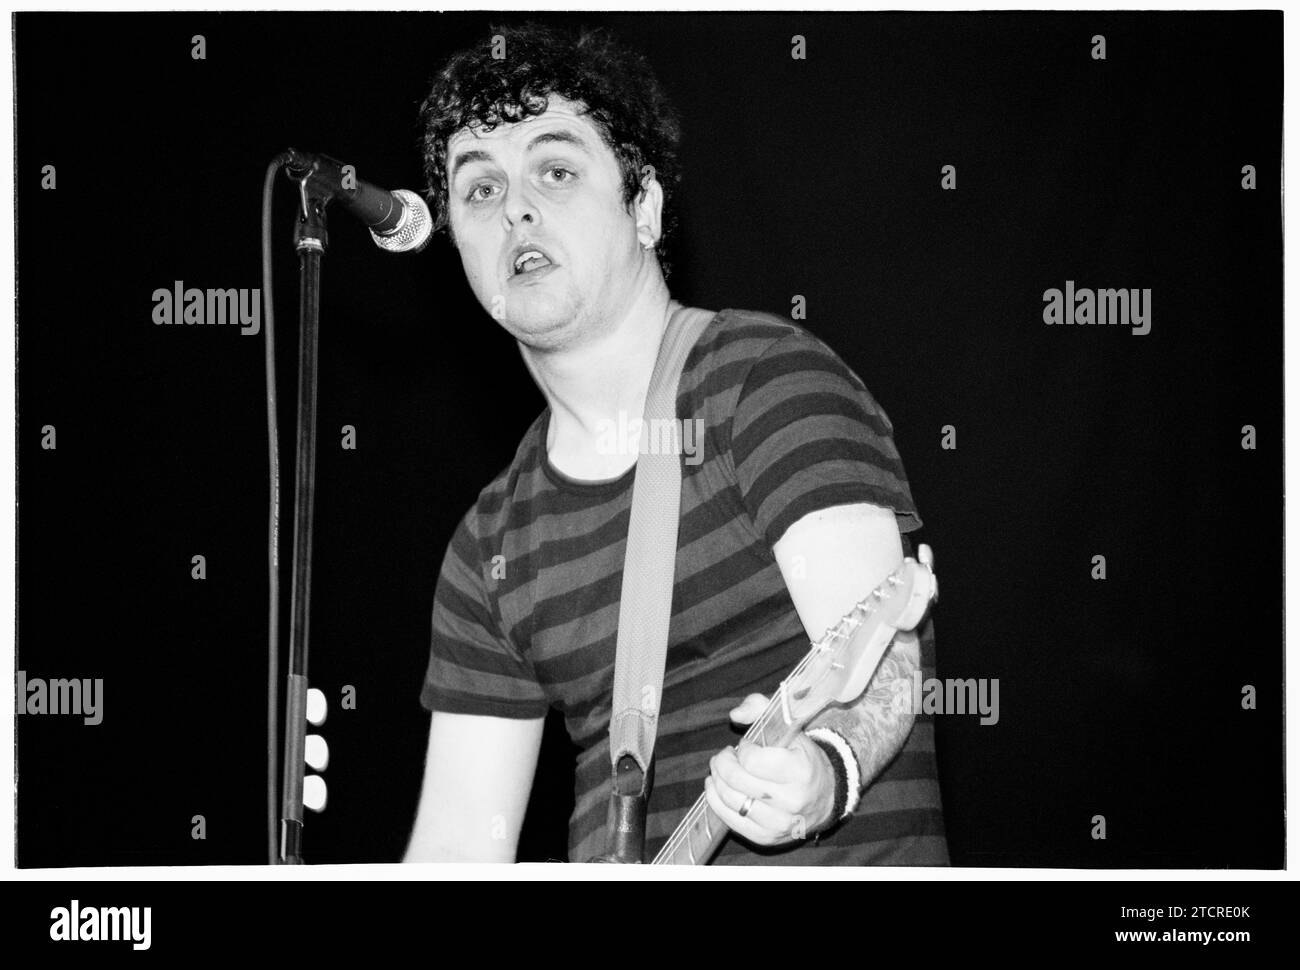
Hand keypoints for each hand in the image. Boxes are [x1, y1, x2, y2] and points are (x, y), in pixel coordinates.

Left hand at [703, 693, 836, 846]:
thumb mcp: (790, 727)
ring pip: (730, 800)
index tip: (747, 746)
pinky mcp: (767, 837)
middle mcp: (791, 801)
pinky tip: (716, 787)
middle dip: (722, 763)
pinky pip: (731, 821)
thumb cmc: (804, 759)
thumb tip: (735, 714)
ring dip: (717, 781)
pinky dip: (716, 801)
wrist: (827, 796)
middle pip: (737, 780)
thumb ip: (761, 708)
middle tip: (724, 756)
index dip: (743, 750)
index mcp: (800, 771)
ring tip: (720, 770)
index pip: (752, 761)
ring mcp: (779, 823)